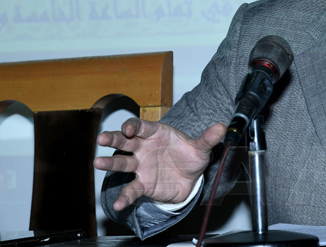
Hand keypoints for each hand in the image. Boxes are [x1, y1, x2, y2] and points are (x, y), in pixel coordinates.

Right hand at [94, 118, 225, 210]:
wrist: (191, 178)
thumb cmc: (190, 156)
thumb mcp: (201, 147)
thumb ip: (209, 138)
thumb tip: (222, 127)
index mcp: (156, 133)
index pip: (140, 126)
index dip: (133, 125)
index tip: (130, 129)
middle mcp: (144, 148)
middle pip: (124, 141)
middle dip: (113, 138)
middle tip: (102, 138)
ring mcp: (141, 166)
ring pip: (122, 163)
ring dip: (110, 163)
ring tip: (98, 163)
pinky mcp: (143, 184)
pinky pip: (131, 190)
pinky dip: (124, 197)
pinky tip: (118, 204)